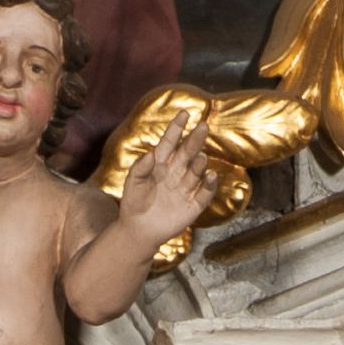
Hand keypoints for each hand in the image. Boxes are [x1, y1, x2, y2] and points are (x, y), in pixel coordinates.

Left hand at [116, 108, 215, 253]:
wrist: (138, 231)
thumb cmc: (134, 203)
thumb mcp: (132, 184)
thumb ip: (140, 168)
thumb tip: (151, 153)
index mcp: (161, 162)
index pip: (170, 142)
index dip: (177, 128)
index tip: (184, 114)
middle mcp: (176, 172)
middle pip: (188, 152)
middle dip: (195, 140)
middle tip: (203, 126)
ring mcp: (186, 188)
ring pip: (196, 172)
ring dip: (200, 163)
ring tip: (200, 157)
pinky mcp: (193, 205)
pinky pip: (204, 194)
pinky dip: (209, 186)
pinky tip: (211, 176)